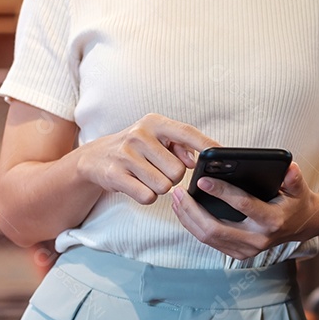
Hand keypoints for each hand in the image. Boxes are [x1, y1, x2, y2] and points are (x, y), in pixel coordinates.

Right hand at [75, 114, 219, 203]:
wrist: (96, 158)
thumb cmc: (136, 149)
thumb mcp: (156, 138)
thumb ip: (179, 145)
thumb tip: (195, 160)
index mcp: (154, 123)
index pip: (186, 133)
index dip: (206, 145)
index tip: (222, 154)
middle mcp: (139, 135)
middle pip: (178, 170)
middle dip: (173, 177)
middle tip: (159, 170)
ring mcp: (125, 155)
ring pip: (164, 186)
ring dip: (159, 188)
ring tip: (146, 177)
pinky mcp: (115, 175)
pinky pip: (147, 196)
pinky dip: (147, 196)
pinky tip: (137, 185)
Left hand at [170, 162, 316, 259]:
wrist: (301, 226)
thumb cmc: (296, 202)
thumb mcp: (299, 188)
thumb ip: (294, 178)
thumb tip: (290, 167)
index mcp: (272, 221)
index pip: (242, 205)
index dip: (221, 192)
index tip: (201, 180)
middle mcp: (257, 239)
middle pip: (215, 229)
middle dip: (192, 210)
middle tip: (178, 192)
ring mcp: (246, 250)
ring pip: (208, 238)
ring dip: (188, 218)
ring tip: (176, 199)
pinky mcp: (239, 253)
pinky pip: (209, 241)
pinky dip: (193, 226)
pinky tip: (184, 211)